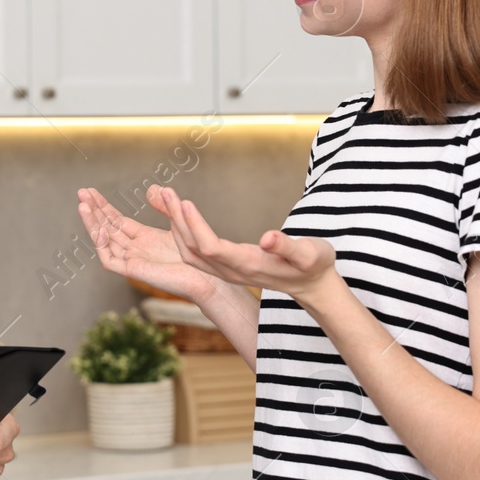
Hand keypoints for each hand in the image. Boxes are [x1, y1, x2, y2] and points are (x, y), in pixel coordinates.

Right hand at [76, 185, 222, 303]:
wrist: (205, 277)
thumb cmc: (195, 256)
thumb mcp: (177, 222)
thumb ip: (164, 206)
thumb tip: (151, 188)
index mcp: (143, 237)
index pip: (116, 219)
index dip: (103, 206)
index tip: (90, 192)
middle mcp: (134, 248)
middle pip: (107, 227)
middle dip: (93, 210)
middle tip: (81, 192)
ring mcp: (132, 260)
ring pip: (104, 241)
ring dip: (92, 223)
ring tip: (83, 206)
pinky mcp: (133, 271)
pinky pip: (110, 259)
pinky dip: (102, 245)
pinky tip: (99, 229)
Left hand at [160, 185, 340, 303]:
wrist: (313, 286)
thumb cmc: (314, 266)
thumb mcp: (310, 254)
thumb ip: (289, 247)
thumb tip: (268, 238)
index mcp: (249, 265)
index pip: (211, 248)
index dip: (195, 226)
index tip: (184, 202)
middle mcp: (232, 271)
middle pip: (192, 250)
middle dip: (176, 220)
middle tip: (165, 192)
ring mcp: (227, 272)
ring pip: (189, 253)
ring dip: (175, 226)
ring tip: (165, 198)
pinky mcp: (226, 268)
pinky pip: (194, 254)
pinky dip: (182, 233)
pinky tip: (179, 216)